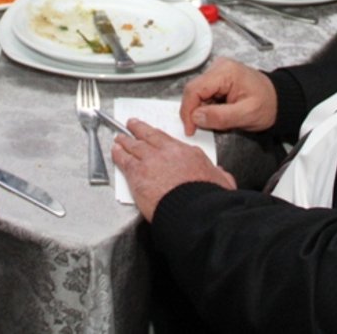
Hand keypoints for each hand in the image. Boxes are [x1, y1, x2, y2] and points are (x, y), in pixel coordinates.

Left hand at [112, 119, 235, 220]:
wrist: (194, 211)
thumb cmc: (207, 198)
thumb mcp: (221, 181)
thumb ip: (218, 174)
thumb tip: (220, 174)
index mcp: (186, 153)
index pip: (166, 139)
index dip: (155, 134)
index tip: (151, 132)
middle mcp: (166, 153)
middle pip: (147, 136)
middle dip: (137, 129)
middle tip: (130, 125)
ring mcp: (150, 163)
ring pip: (133, 146)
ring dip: (124, 142)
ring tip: (118, 139)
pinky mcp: (138, 176)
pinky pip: (124, 161)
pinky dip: (118, 155)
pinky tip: (115, 153)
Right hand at [178, 57, 277, 134]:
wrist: (279, 100)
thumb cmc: (268, 104)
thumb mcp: (247, 114)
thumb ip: (221, 116)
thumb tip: (196, 117)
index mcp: (226, 72)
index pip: (195, 89)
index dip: (188, 111)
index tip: (190, 129)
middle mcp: (219, 67)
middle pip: (193, 90)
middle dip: (194, 111)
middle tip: (200, 128)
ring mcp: (217, 72)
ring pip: (196, 93)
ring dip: (201, 110)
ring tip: (217, 120)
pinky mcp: (217, 79)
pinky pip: (203, 94)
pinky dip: (206, 107)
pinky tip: (218, 113)